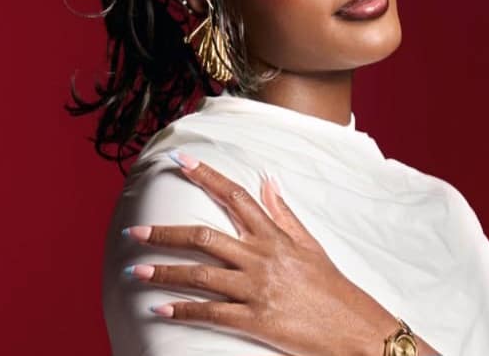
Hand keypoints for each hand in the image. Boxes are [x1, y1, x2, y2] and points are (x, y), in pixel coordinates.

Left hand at [121, 150, 398, 355]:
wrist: (355, 328)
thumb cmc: (332, 285)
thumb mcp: (310, 244)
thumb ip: (284, 213)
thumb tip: (267, 182)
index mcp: (274, 236)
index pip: (235, 196)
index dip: (206, 176)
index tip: (182, 161)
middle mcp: (261, 257)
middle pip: (204, 236)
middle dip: (165, 233)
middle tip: (135, 230)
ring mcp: (257, 289)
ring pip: (200, 275)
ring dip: (164, 272)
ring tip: (133, 270)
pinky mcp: (255, 320)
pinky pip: (211, 313)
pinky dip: (183, 311)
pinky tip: (160, 309)